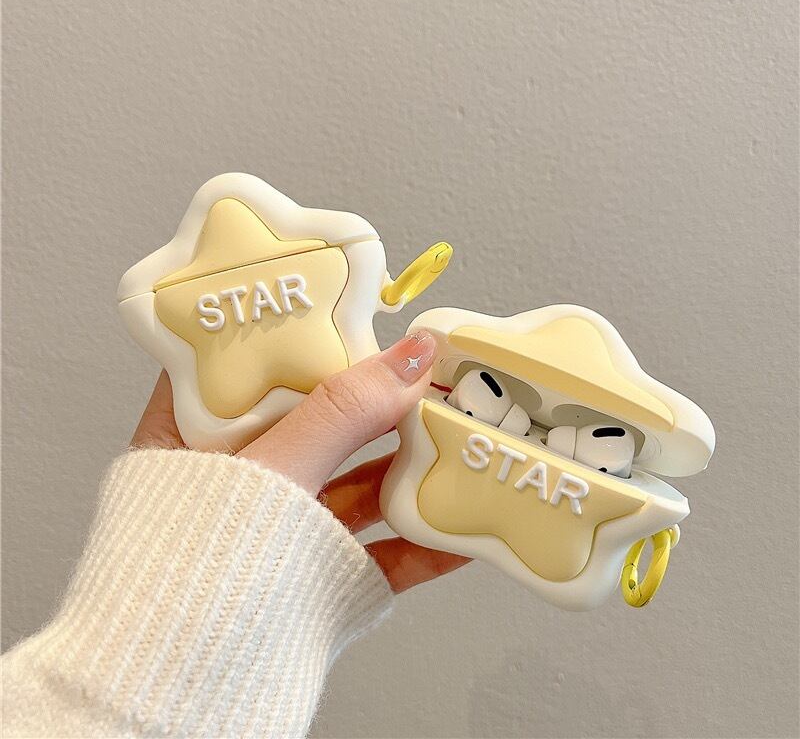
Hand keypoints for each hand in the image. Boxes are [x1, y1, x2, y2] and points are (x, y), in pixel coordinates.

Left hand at [131, 331, 469, 591]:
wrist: (181, 701)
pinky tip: (464, 526)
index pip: (253, 361)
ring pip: (357, 483)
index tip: (363, 309)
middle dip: (380, 399)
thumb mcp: (270, 473)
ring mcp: (283, 528)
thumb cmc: (191, 578)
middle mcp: (241, 478)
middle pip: (321, 419)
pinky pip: (379, 549)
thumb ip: (341, 411)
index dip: (307, 330)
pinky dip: (423, 539)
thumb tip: (410, 355)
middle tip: (434, 370)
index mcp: (196, 437)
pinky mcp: (319, 577)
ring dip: (410, 465)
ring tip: (460, 435)